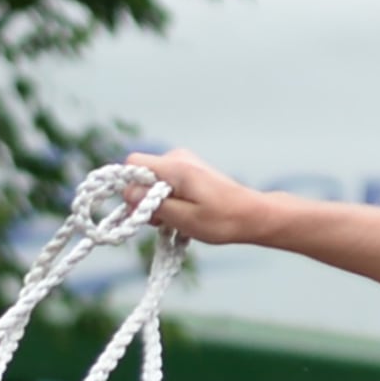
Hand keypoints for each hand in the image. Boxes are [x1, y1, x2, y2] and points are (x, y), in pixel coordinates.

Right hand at [124, 147, 266, 246]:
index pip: (134, 163)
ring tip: (176, 220)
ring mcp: (183, 162)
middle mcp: (177, 157)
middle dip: (144, 200)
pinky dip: (167, 200)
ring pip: (153, 181)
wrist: (251, 214)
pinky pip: (165, 183)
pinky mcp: (188, 170)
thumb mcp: (184, 219)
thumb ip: (154, 205)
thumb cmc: (222, 220)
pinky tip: (182, 214)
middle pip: (142, 174)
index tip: (142, 211)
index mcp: (175, 167)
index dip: (130, 187)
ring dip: (157, 203)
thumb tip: (128, 194)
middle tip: (163, 222)